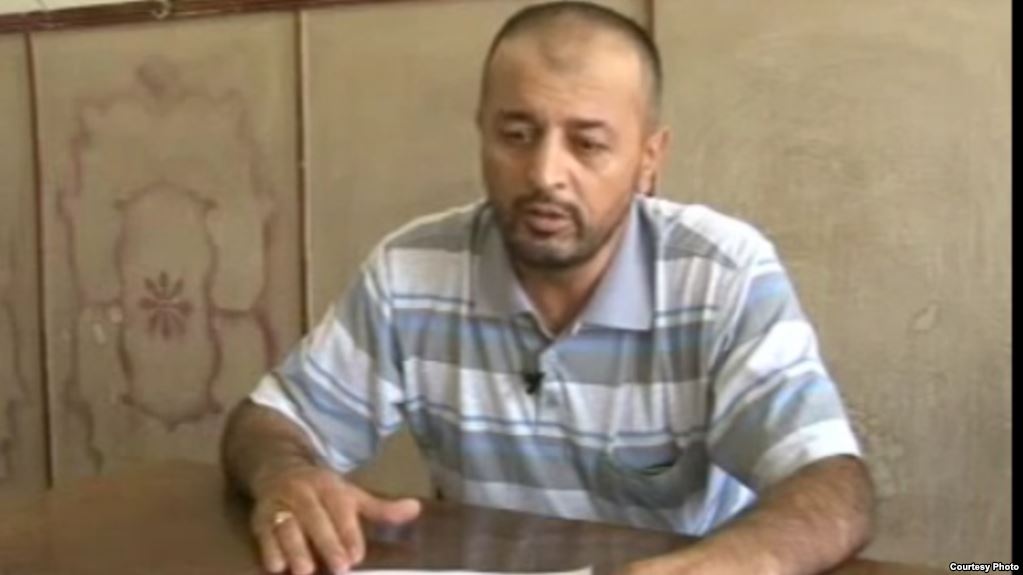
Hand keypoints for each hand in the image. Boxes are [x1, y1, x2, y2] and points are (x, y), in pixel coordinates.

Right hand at [250, 464, 421, 574]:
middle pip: (315, 518)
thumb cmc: (321, 491)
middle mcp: (304, 492)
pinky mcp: (260, 518)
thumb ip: (380, 509)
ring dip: (294, 549)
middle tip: (339, 568)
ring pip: (287, 526)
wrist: (277, 469)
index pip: (340, 510)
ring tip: (303, 570)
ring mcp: (280, 504)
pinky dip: (269, 550)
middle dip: (326, 543)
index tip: (356, 556)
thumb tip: (416, 509)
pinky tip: (276, 567)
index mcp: (330, 487)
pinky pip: (263, 533)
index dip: (348, 534)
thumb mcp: (351, 495)